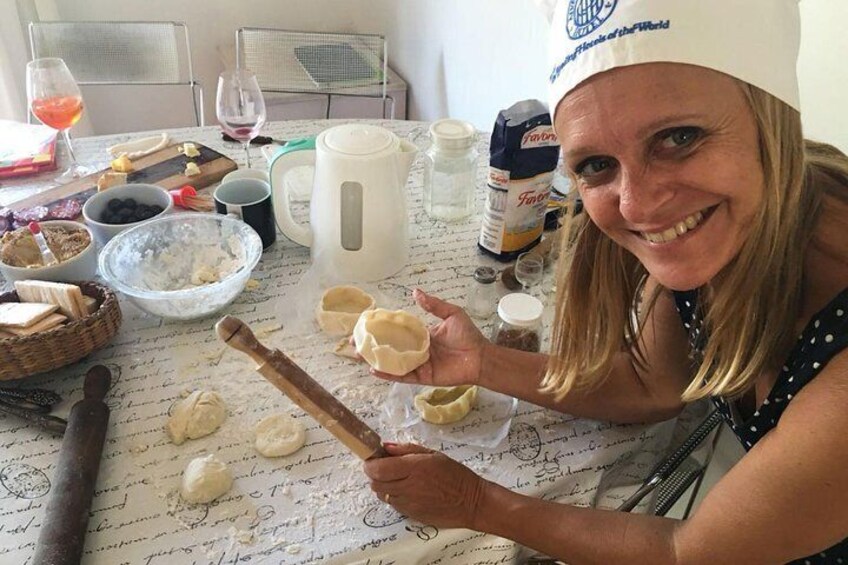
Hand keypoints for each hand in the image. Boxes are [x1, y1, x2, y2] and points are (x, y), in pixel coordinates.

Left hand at [364, 442, 486, 528]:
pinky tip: (407, 490)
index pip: (378, 468)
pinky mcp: (410, 515)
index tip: (373, 458)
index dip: (370, 463)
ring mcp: (408, 503)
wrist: (471, 502)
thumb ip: (407, 449)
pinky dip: (393, 496)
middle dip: (375, 474)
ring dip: (383, 485)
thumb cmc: (455, 475)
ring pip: (381, 494)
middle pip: (375, 483)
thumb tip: (385, 446)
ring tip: (397, 479)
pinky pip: (392, 504)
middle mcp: (408, 486)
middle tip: (384, 468)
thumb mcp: (433, 454)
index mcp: (414, 467)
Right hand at [368, 289, 487, 386]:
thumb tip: (415, 292)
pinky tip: (374, 369)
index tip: (364, 325)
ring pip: (391, 363)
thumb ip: (433, 305)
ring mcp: (417, 364)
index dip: (381, 328)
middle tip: (354, 342)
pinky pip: (401, 376)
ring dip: (374, 359)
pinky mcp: (421, 377)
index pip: (396, 331)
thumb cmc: (468, 335)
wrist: (480, 357)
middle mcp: (416, 349)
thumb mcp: (451, 314)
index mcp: (421, 334)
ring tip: (358, 355)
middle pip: (389, 348)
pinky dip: (388, 374)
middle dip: (371, 346)